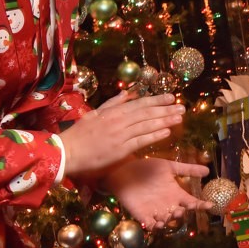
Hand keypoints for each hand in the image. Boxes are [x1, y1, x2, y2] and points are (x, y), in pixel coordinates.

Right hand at [61, 92, 186, 177]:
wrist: (66, 153)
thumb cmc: (79, 135)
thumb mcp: (95, 114)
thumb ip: (112, 104)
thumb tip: (126, 94)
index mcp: (112, 112)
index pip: (139, 104)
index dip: (157, 100)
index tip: (171, 97)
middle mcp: (118, 121)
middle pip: (147, 113)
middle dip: (166, 109)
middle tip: (182, 107)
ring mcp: (120, 135)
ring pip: (147, 125)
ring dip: (165, 120)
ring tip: (179, 117)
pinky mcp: (120, 150)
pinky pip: (141, 141)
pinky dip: (154, 136)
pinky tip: (167, 132)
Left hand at [101, 157, 211, 229]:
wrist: (124, 171)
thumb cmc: (147, 167)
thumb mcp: (169, 167)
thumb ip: (187, 169)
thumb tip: (207, 170)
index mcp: (176, 193)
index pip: (191, 202)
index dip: (200, 205)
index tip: (209, 205)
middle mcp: (168, 204)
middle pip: (179, 214)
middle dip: (181, 213)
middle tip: (180, 209)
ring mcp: (156, 211)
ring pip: (166, 221)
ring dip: (169, 221)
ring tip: (168, 217)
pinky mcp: (142, 215)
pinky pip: (151, 225)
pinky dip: (155, 227)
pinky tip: (157, 224)